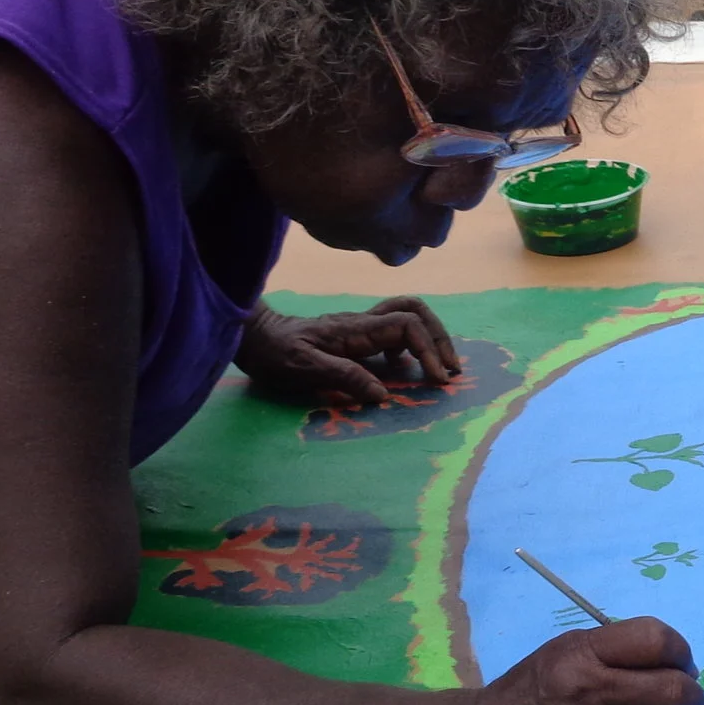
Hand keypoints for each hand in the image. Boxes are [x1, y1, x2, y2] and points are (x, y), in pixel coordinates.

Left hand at [236, 296, 461, 406]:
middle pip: (416, 311)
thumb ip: (344, 377)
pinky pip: (395, 331)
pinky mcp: (357, 336)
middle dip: (439, 338)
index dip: (428, 349)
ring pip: (409, 316)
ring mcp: (361, 327)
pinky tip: (406, 371)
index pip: (407, 324)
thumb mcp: (304, 369)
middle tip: (450, 371)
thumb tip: (383, 394)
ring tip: (439, 369)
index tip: (436, 379)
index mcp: (356, 329)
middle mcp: (363, 322)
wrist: (254, 337)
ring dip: (429, 339)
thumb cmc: (275, 353)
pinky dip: (411, 347)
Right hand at [448, 617, 703, 704]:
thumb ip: (615, 652)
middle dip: (692, 699)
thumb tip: (680, 667)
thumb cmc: (528, 693)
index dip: (680, 652)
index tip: (682, 665)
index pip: (655, 639)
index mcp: (581, 653)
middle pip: (674, 691)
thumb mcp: (563, 653)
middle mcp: (587, 692)